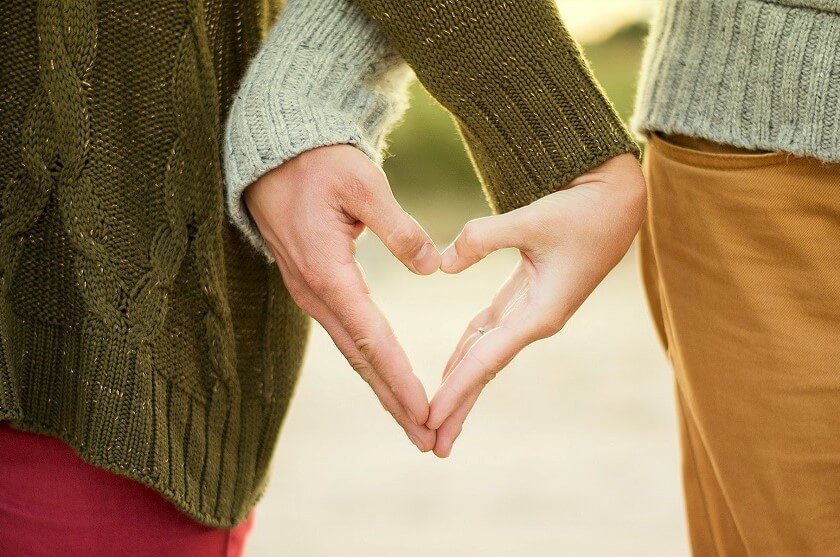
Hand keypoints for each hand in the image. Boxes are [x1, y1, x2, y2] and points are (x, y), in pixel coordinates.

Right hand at [244, 145, 441, 451]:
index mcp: (328, 272)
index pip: (372, 338)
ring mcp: (311, 294)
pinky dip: (370, 364)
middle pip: (361, 359)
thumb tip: (432, 267)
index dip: (400, 378)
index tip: (426, 412)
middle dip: (395, 402)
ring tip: (414, 423)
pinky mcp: (314, 288)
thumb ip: (398, 227)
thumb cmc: (318, 163)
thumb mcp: (362, 183)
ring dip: (383, 389)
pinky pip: (346, 335)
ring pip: (353, 353)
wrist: (273, 156)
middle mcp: (316, 293)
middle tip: (427, 440)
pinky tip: (387, 380)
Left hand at [428, 153, 645, 456]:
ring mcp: (531, 311)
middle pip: (485, 370)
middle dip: (458, 406)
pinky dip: (468, 350)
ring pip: (486, 354)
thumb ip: (483, 239)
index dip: (456, 390)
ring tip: (436, 417)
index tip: (430, 419)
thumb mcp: (533, 219)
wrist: (618, 200)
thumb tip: (441, 265)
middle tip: (430, 444)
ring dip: (461, 384)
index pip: (487, 360)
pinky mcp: (527, 295)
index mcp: (541, 313)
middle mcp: (535, 320)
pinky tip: (451, 368)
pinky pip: (490, 331)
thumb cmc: (583, 210)